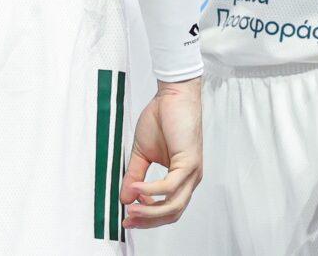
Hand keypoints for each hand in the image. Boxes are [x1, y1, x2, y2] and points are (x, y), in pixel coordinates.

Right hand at [121, 77, 202, 228]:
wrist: (173, 95)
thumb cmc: (162, 119)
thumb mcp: (142, 153)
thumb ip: (135, 176)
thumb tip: (125, 198)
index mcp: (181, 178)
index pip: (168, 209)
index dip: (148, 217)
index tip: (127, 217)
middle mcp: (190, 179)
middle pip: (172, 213)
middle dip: (148, 221)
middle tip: (127, 221)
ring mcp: (192, 172)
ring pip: (173, 205)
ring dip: (150, 211)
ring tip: (130, 209)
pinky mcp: (189, 162)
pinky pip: (170, 185)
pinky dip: (151, 190)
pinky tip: (136, 188)